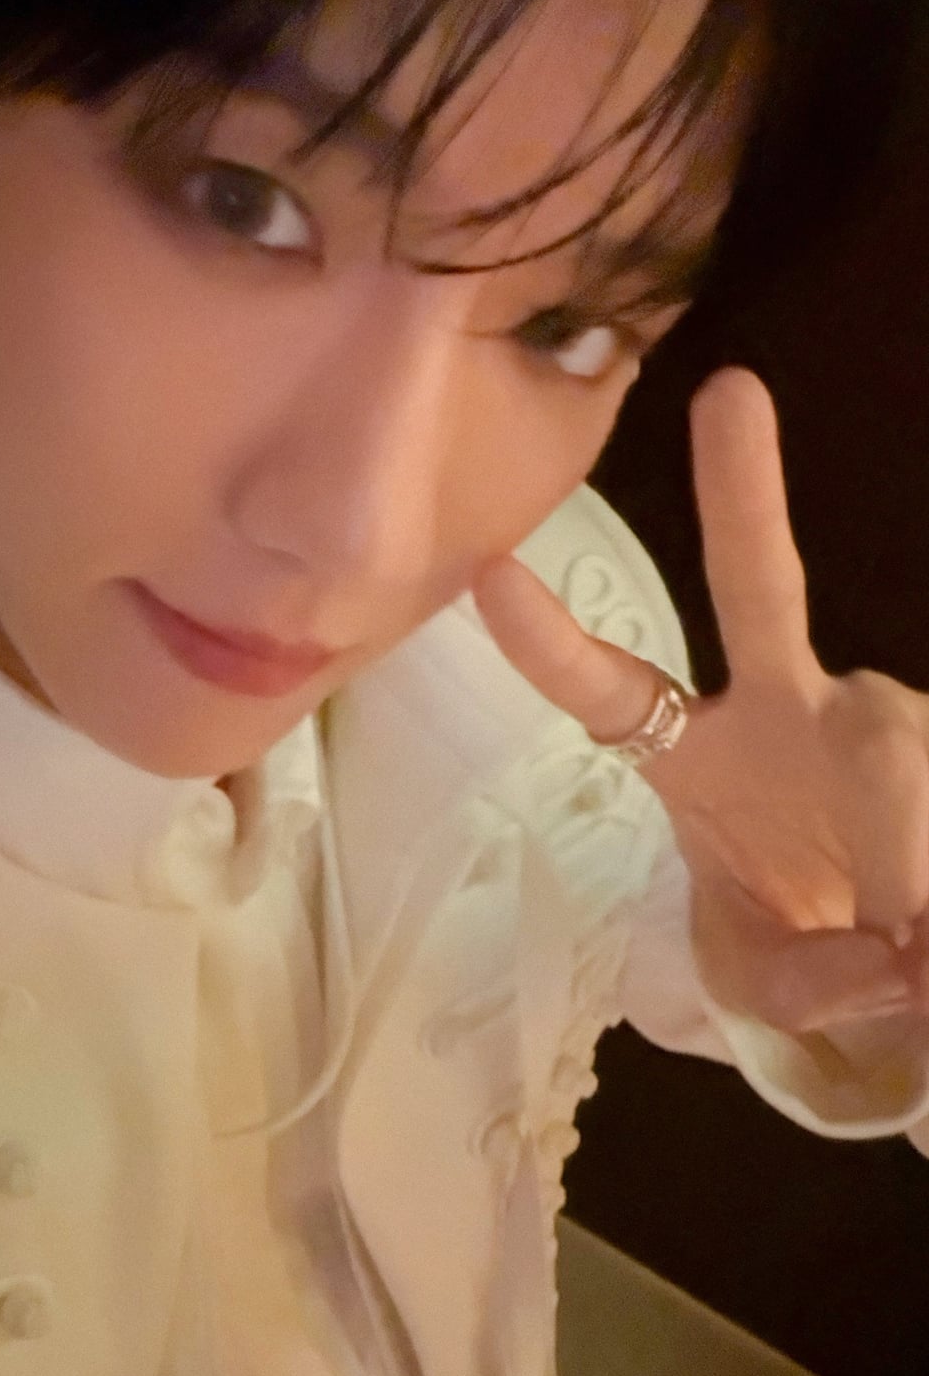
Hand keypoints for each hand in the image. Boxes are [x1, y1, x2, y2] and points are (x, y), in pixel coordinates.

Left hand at [474, 367, 928, 1033]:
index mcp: (697, 758)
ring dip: (903, 853)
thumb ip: (801, 981)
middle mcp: (783, 709)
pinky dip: (926, 865)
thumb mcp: (760, 980)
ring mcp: (872, 714)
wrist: (896, 954)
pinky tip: (920, 932)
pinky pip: (928, 778)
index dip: (552, 642)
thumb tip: (892, 949)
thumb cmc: (797, 942)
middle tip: (728, 394)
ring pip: (887, 742)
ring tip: (904, 948)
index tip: (490, 572)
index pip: (612, 690)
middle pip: (755, 589)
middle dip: (741, 494)